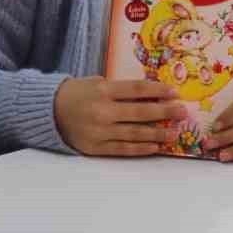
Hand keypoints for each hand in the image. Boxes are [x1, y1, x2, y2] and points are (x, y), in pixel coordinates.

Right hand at [54, 77, 185, 156]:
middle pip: (140, 112)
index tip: (174, 93)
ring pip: (134, 134)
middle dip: (164, 112)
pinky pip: (123, 149)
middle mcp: (102, 111)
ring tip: (174, 133)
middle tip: (182, 112)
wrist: (50, 111)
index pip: (136, 90)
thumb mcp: (97, 83)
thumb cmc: (78, 94)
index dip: (158, 91)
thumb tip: (152, 94)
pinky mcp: (95, 148)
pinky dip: (141, 149)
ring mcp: (99, 131)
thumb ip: (120, 89)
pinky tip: (156, 147)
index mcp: (102, 90)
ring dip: (157, 134)